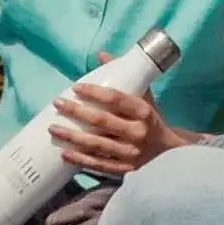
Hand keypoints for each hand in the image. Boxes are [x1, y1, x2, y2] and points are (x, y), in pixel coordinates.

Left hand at [45, 76, 178, 180]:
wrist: (170, 153)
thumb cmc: (153, 121)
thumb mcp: (145, 98)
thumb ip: (125, 78)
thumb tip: (101, 55)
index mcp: (144, 112)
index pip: (116, 99)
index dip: (95, 93)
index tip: (76, 87)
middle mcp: (138, 133)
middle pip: (102, 122)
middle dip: (76, 112)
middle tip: (57, 103)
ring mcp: (131, 153)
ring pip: (97, 145)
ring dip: (73, 137)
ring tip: (53, 129)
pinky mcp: (126, 170)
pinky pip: (100, 165)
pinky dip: (81, 160)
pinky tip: (65, 153)